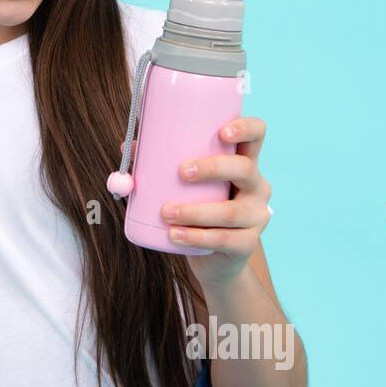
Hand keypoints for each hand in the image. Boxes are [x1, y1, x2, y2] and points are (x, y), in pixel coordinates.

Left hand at [160, 117, 272, 290]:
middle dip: (213, 168)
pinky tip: (175, 234)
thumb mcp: (185, 184)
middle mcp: (257, 186)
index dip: (245, 128)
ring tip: (167, 212)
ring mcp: (255, 216)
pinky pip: (223, 240)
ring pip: (230, 212)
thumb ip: (159, 164)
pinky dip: (196, 237)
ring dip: (196, 211)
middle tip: (182, 172)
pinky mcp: (247, 244)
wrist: (214, 258)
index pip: (257, 135)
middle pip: (244, 169)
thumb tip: (128, 146)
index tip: (222, 132)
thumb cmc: (199, 207)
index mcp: (244, 162)